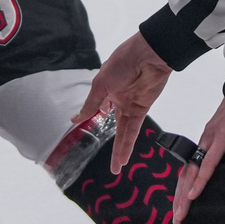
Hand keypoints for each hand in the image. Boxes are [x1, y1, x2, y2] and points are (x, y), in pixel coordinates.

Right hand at [72, 31, 173, 175]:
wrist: (149, 54)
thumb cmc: (122, 62)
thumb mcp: (101, 83)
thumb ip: (91, 104)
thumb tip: (76, 118)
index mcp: (106, 89)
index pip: (98, 107)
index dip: (91, 116)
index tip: (82, 125)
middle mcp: (119, 99)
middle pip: (114, 126)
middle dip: (112, 146)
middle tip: (111, 165)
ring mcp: (131, 105)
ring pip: (124, 132)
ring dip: (120, 150)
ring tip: (116, 168)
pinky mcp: (142, 108)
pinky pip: (133, 129)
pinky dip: (128, 143)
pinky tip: (123, 157)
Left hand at [171, 99, 224, 223]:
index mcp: (206, 144)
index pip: (191, 171)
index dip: (184, 190)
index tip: (181, 208)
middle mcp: (203, 145)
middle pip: (186, 176)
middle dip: (180, 200)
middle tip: (177, 220)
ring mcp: (210, 142)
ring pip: (192, 174)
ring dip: (184, 197)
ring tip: (180, 215)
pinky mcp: (220, 140)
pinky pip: (207, 164)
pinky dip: (199, 181)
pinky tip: (192, 195)